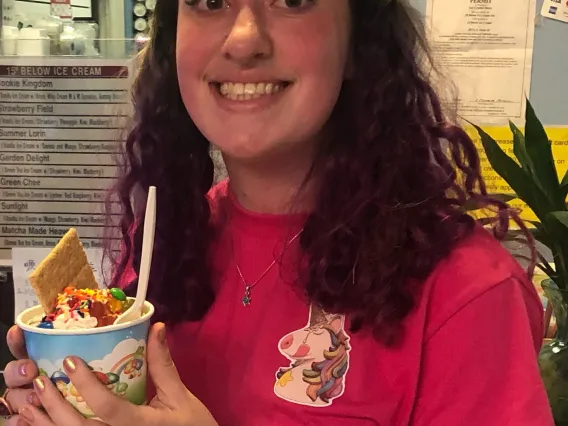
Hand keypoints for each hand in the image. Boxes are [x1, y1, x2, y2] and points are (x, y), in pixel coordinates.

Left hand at [5, 323, 218, 425]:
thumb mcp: (180, 396)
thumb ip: (163, 365)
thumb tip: (156, 328)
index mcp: (143, 425)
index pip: (108, 408)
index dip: (87, 385)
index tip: (70, 361)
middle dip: (56, 407)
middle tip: (42, 381)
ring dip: (47, 423)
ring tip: (31, 403)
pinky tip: (40, 423)